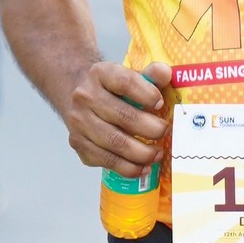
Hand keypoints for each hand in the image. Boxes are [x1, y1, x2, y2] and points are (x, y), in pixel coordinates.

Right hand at [61, 58, 170, 172]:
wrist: (77, 95)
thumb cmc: (111, 89)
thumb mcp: (129, 74)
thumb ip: (150, 74)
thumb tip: (166, 74)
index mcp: (100, 74)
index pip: (125, 83)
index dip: (147, 95)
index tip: (161, 105)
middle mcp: (85, 97)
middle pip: (122, 116)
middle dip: (150, 129)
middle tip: (164, 132)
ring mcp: (79, 122)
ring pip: (115, 143)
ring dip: (142, 153)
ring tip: (157, 154)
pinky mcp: (78, 144)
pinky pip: (106, 160)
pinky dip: (128, 168)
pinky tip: (143, 167)